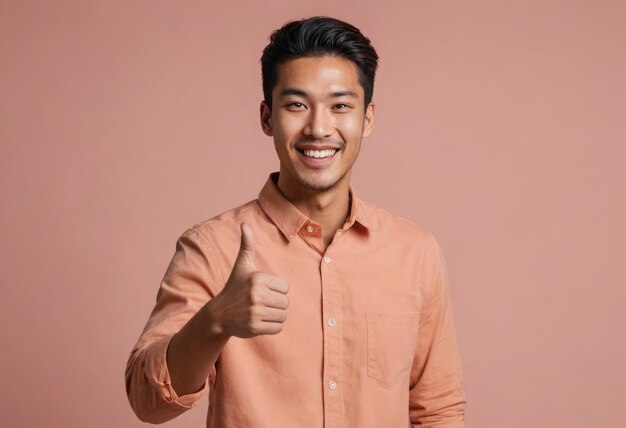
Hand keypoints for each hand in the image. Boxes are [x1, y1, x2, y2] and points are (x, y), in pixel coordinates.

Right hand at [209, 223, 288, 337]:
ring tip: (261, 311)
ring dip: (275, 315)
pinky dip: (272, 326)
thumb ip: (247, 245)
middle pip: (285, 302)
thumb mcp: (242, 266)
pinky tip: (260, 321)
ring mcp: (255, 312)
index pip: (285, 287)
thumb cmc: (235, 287)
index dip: (276, 289)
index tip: (262, 290)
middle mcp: (256, 295)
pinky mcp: (255, 328)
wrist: (219, 314)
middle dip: (276, 303)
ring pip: (283, 315)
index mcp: (257, 279)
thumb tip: (244, 224)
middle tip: (261, 302)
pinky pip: (278, 328)